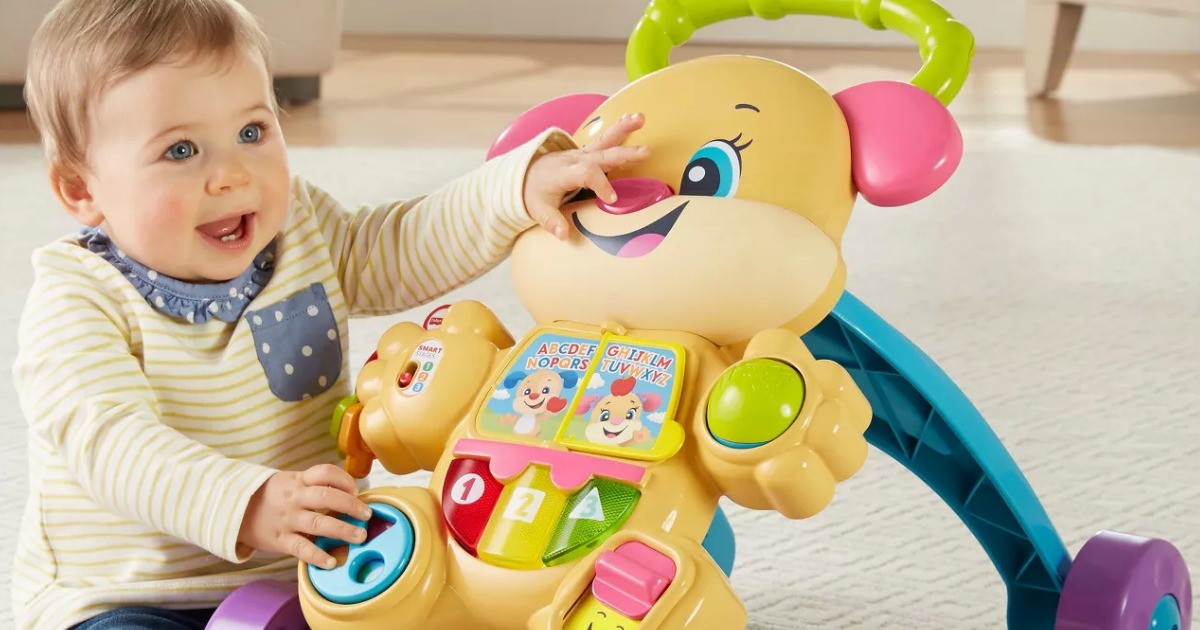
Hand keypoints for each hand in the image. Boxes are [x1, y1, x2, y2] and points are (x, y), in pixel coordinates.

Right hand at [238, 464, 373, 568]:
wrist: (234, 510)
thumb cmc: (270, 496)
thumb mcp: (289, 482)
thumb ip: (314, 486)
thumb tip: (349, 493)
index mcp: (298, 481)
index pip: (325, 472)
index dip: (344, 480)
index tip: (356, 490)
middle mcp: (294, 498)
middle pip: (327, 497)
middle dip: (351, 505)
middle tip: (367, 515)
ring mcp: (287, 519)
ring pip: (318, 522)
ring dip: (343, 529)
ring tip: (360, 536)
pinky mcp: (279, 539)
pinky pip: (301, 547)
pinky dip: (317, 555)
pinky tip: (332, 561)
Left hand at [523, 113, 650, 238]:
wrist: (527, 173)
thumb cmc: (534, 192)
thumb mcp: (538, 210)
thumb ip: (551, 221)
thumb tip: (563, 234)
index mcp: (564, 173)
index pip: (586, 174)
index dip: (600, 184)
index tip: (612, 198)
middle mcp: (575, 160)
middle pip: (600, 154)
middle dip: (623, 153)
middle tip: (646, 152)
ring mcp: (582, 154)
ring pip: (603, 141)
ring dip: (623, 129)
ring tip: (640, 118)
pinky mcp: (587, 152)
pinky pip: (604, 140)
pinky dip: (620, 129)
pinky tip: (634, 119)